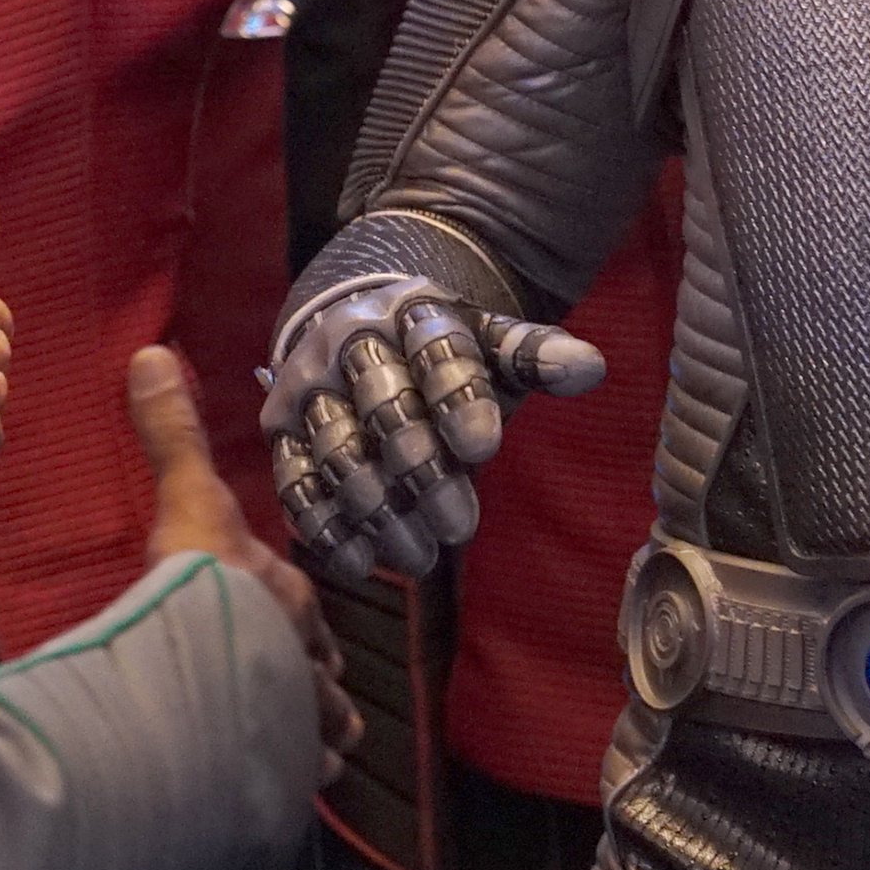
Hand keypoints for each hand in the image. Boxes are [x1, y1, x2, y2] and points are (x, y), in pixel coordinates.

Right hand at [133, 348, 359, 780]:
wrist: (204, 670)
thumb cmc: (202, 584)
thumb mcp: (187, 498)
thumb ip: (170, 432)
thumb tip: (151, 352)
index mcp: (283, 597)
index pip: (304, 609)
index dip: (303, 622)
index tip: (305, 635)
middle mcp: (299, 657)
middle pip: (317, 675)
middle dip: (315, 687)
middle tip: (308, 701)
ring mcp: (291, 718)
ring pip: (316, 731)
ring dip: (312, 738)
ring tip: (310, 754)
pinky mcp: (272, 769)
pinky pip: (291, 781)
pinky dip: (289, 784)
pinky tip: (280, 793)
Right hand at [263, 278, 603, 586]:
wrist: (352, 326)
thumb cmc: (437, 348)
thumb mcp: (487, 341)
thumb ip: (536, 355)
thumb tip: (592, 368)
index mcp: (411, 309)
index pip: (435, 350)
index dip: (459, 398)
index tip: (485, 448)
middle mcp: (348, 340)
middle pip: (384, 407)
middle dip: (423, 471)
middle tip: (461, 527)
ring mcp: (307, 383)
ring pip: (339, 449)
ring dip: (378, 508)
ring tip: (421, 556)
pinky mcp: (278, 426)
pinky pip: (294, 478)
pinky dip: (325, 523)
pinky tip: (362, 561)